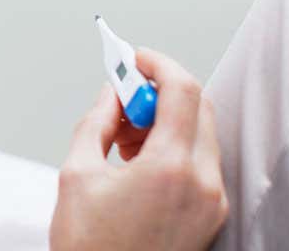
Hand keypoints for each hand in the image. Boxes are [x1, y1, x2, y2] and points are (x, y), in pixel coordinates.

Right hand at [48, 48, 227, 250]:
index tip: (132, 57)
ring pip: (200, 134)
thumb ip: (96, 122)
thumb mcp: (76, 175)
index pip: (182, 89)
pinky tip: (137, 160)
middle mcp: (203, 184)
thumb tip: (110, 93)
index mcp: (172, 168)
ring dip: (165, 119)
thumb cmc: (91, 250)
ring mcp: (212, 203)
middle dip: (159, 91)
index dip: (156, 63)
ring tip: (123, 135)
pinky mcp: (210, 218)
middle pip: (197, 107)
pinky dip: (173, 146)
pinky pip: (200, 162)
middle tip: (122, 94)